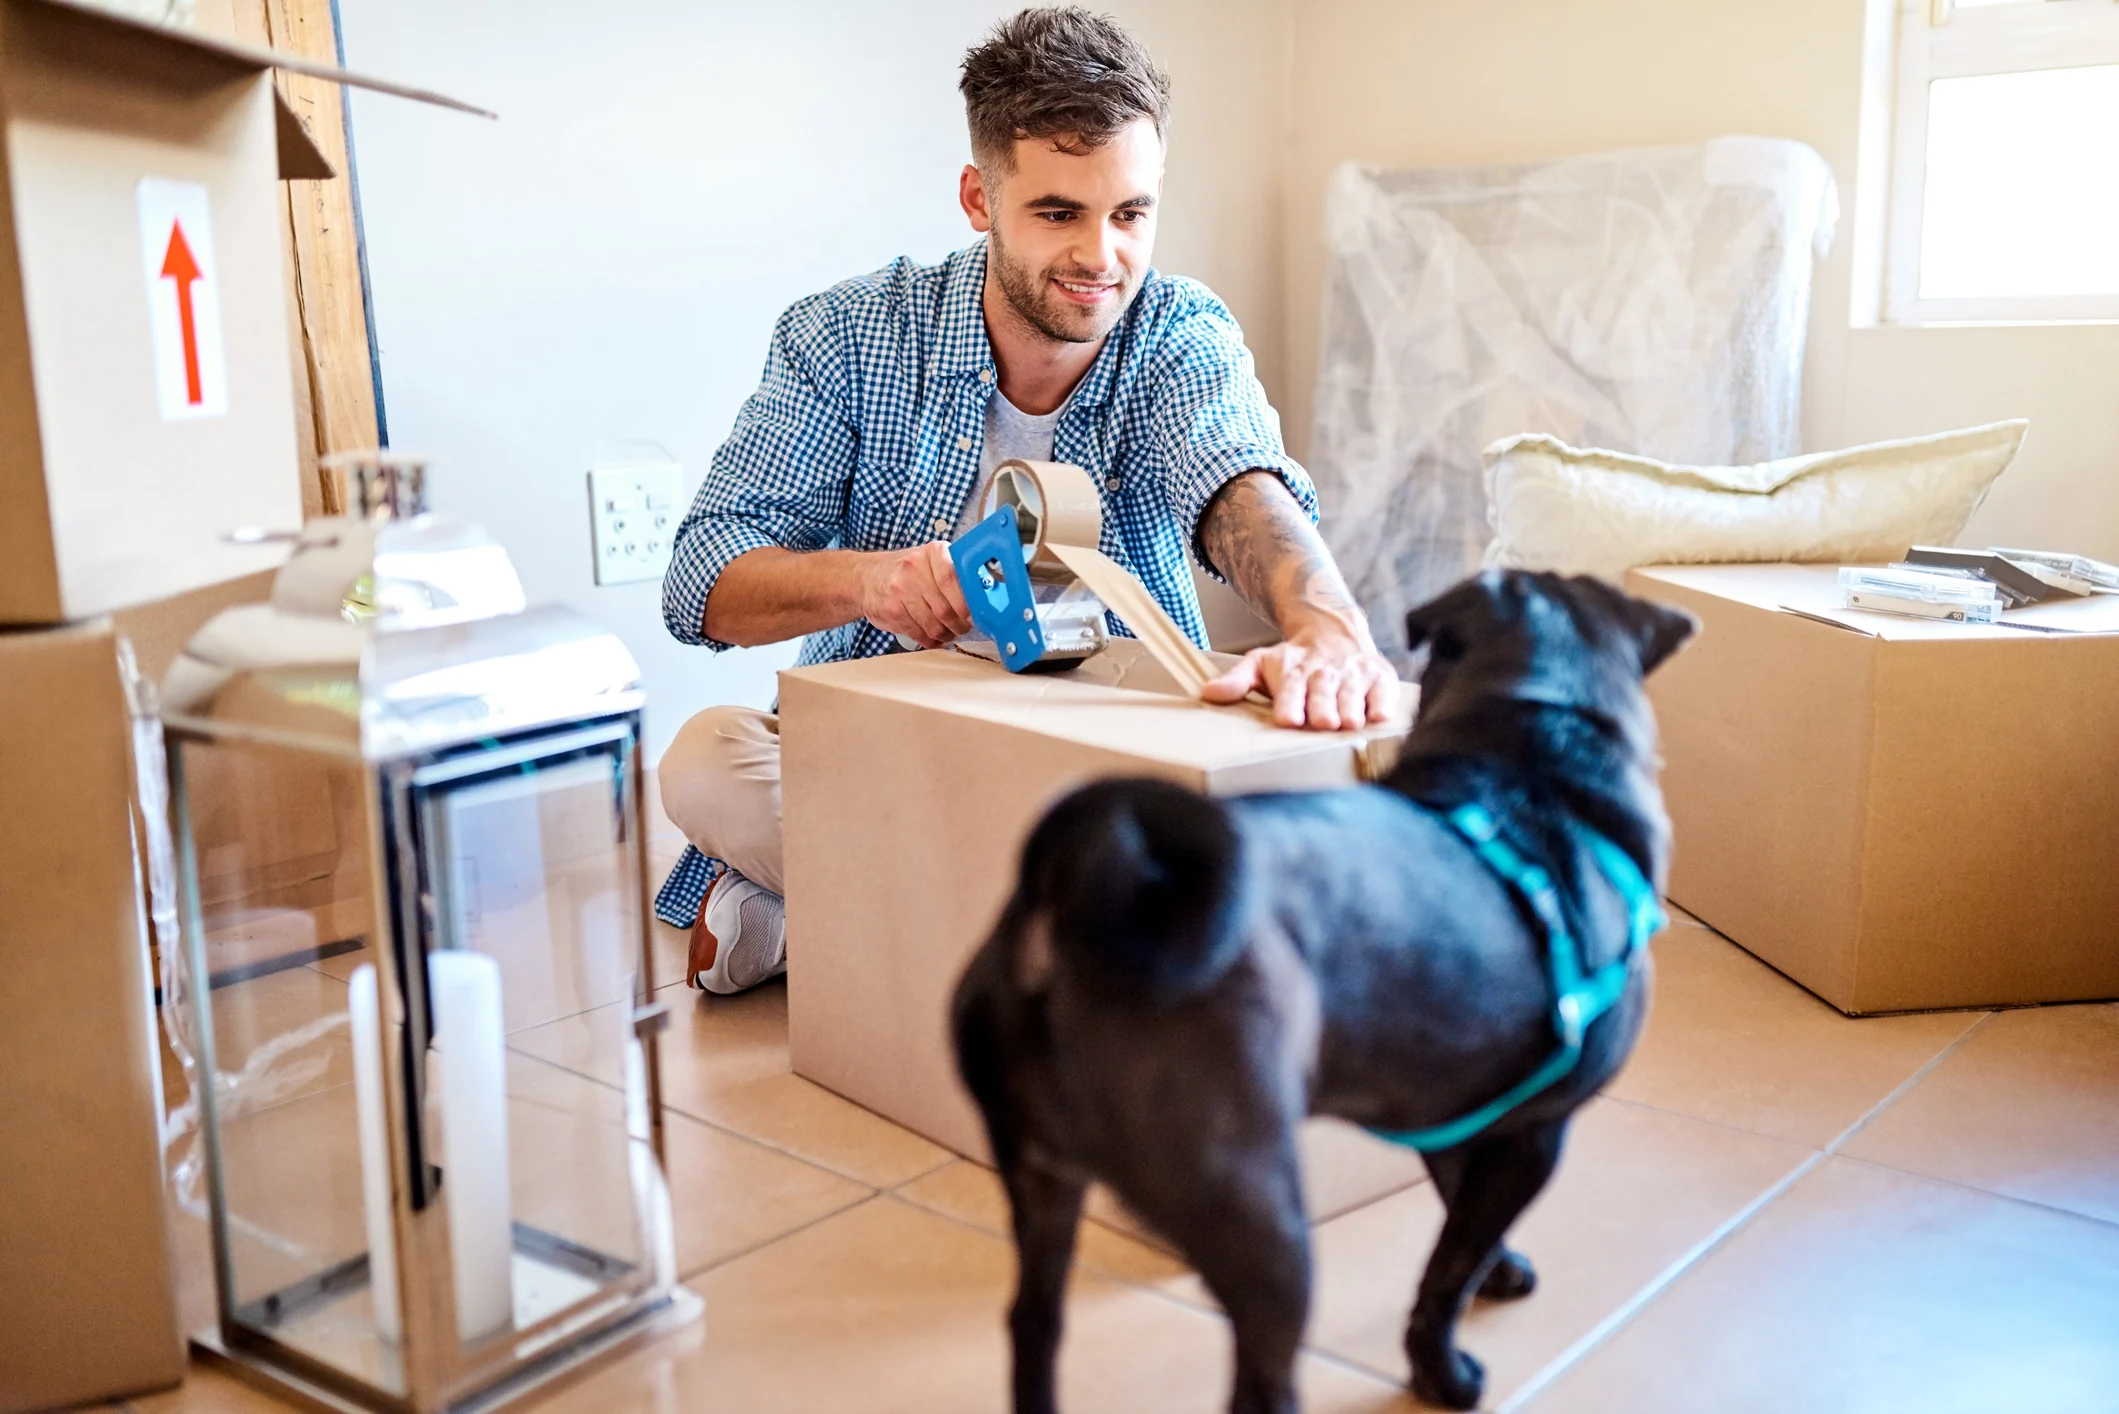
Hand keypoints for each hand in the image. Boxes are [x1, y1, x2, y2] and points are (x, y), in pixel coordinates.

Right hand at [860, 541, 971, 647]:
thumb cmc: (906, 571)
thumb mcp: (930, 561)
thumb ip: (955, 574)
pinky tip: (933, 637)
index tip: (976, 614)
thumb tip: (984, 596)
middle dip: (960, 624)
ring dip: (946, 635)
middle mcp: (915, 568)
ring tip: (948, 633)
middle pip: (946, 608)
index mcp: (933, 552)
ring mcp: (900, 590)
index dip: (967, 603)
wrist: (865, 577)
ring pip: (934, 625)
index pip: (954, 580)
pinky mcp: (892, 611)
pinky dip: (931, 641)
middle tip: (964, 627)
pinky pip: (919, 634)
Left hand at [1201, 621, 1398, 730]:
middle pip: (1323, 694)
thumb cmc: (1295, 659)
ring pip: (1353, 695)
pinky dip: (1382, 703)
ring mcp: (1354, 675)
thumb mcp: (1261, 663)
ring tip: (1348, 722)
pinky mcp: (1380, 678)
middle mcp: (1325, 674)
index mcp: (1294, 673)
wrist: (1334, 631)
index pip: (1290, 691)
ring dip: (1351, 708)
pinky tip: (1379, 715)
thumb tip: (1208, 693)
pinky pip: (1384, 692)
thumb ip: (1237, 681)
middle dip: (1323, 708)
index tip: (1288, 718)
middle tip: (1322, 722)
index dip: (1290, 705)